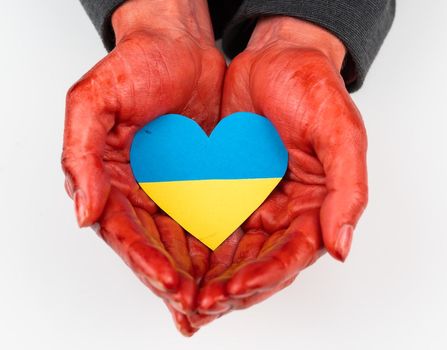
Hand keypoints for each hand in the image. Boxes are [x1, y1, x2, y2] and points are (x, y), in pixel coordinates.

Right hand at [61, 0, 224, 334]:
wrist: (179, 44)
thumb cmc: (134, 65)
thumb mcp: (92, 101)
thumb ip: (80, 156)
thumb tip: (82, 213)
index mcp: (111, 182)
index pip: (126, 234)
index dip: (144, 262)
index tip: (168, 283)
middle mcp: (143, 193)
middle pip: (158, 249)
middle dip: (177, 281)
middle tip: (199, 306)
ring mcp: (176, 189)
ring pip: (189, 243)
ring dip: (202, 275)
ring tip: (221, 299)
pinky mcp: (207, 181)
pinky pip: (216, 219)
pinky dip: (225, 246)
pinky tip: (239, 267)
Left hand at [193, 16, 367, 319]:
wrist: (278, 57)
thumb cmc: (316, 91)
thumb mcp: (341, 135)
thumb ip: (348, 192)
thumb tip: (342, 247)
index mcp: (318, 208)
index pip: (292, 256)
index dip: (266, 277)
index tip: (235, 288)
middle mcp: (287, 213)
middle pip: (259, 264)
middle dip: (231, 288)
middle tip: (199, 304)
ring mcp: (257, 202)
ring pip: (232, 253)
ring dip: (209, 277)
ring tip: (181, 295)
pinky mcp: (229, 189)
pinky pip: (211, 224)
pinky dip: (195, 247)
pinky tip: (174, 261)